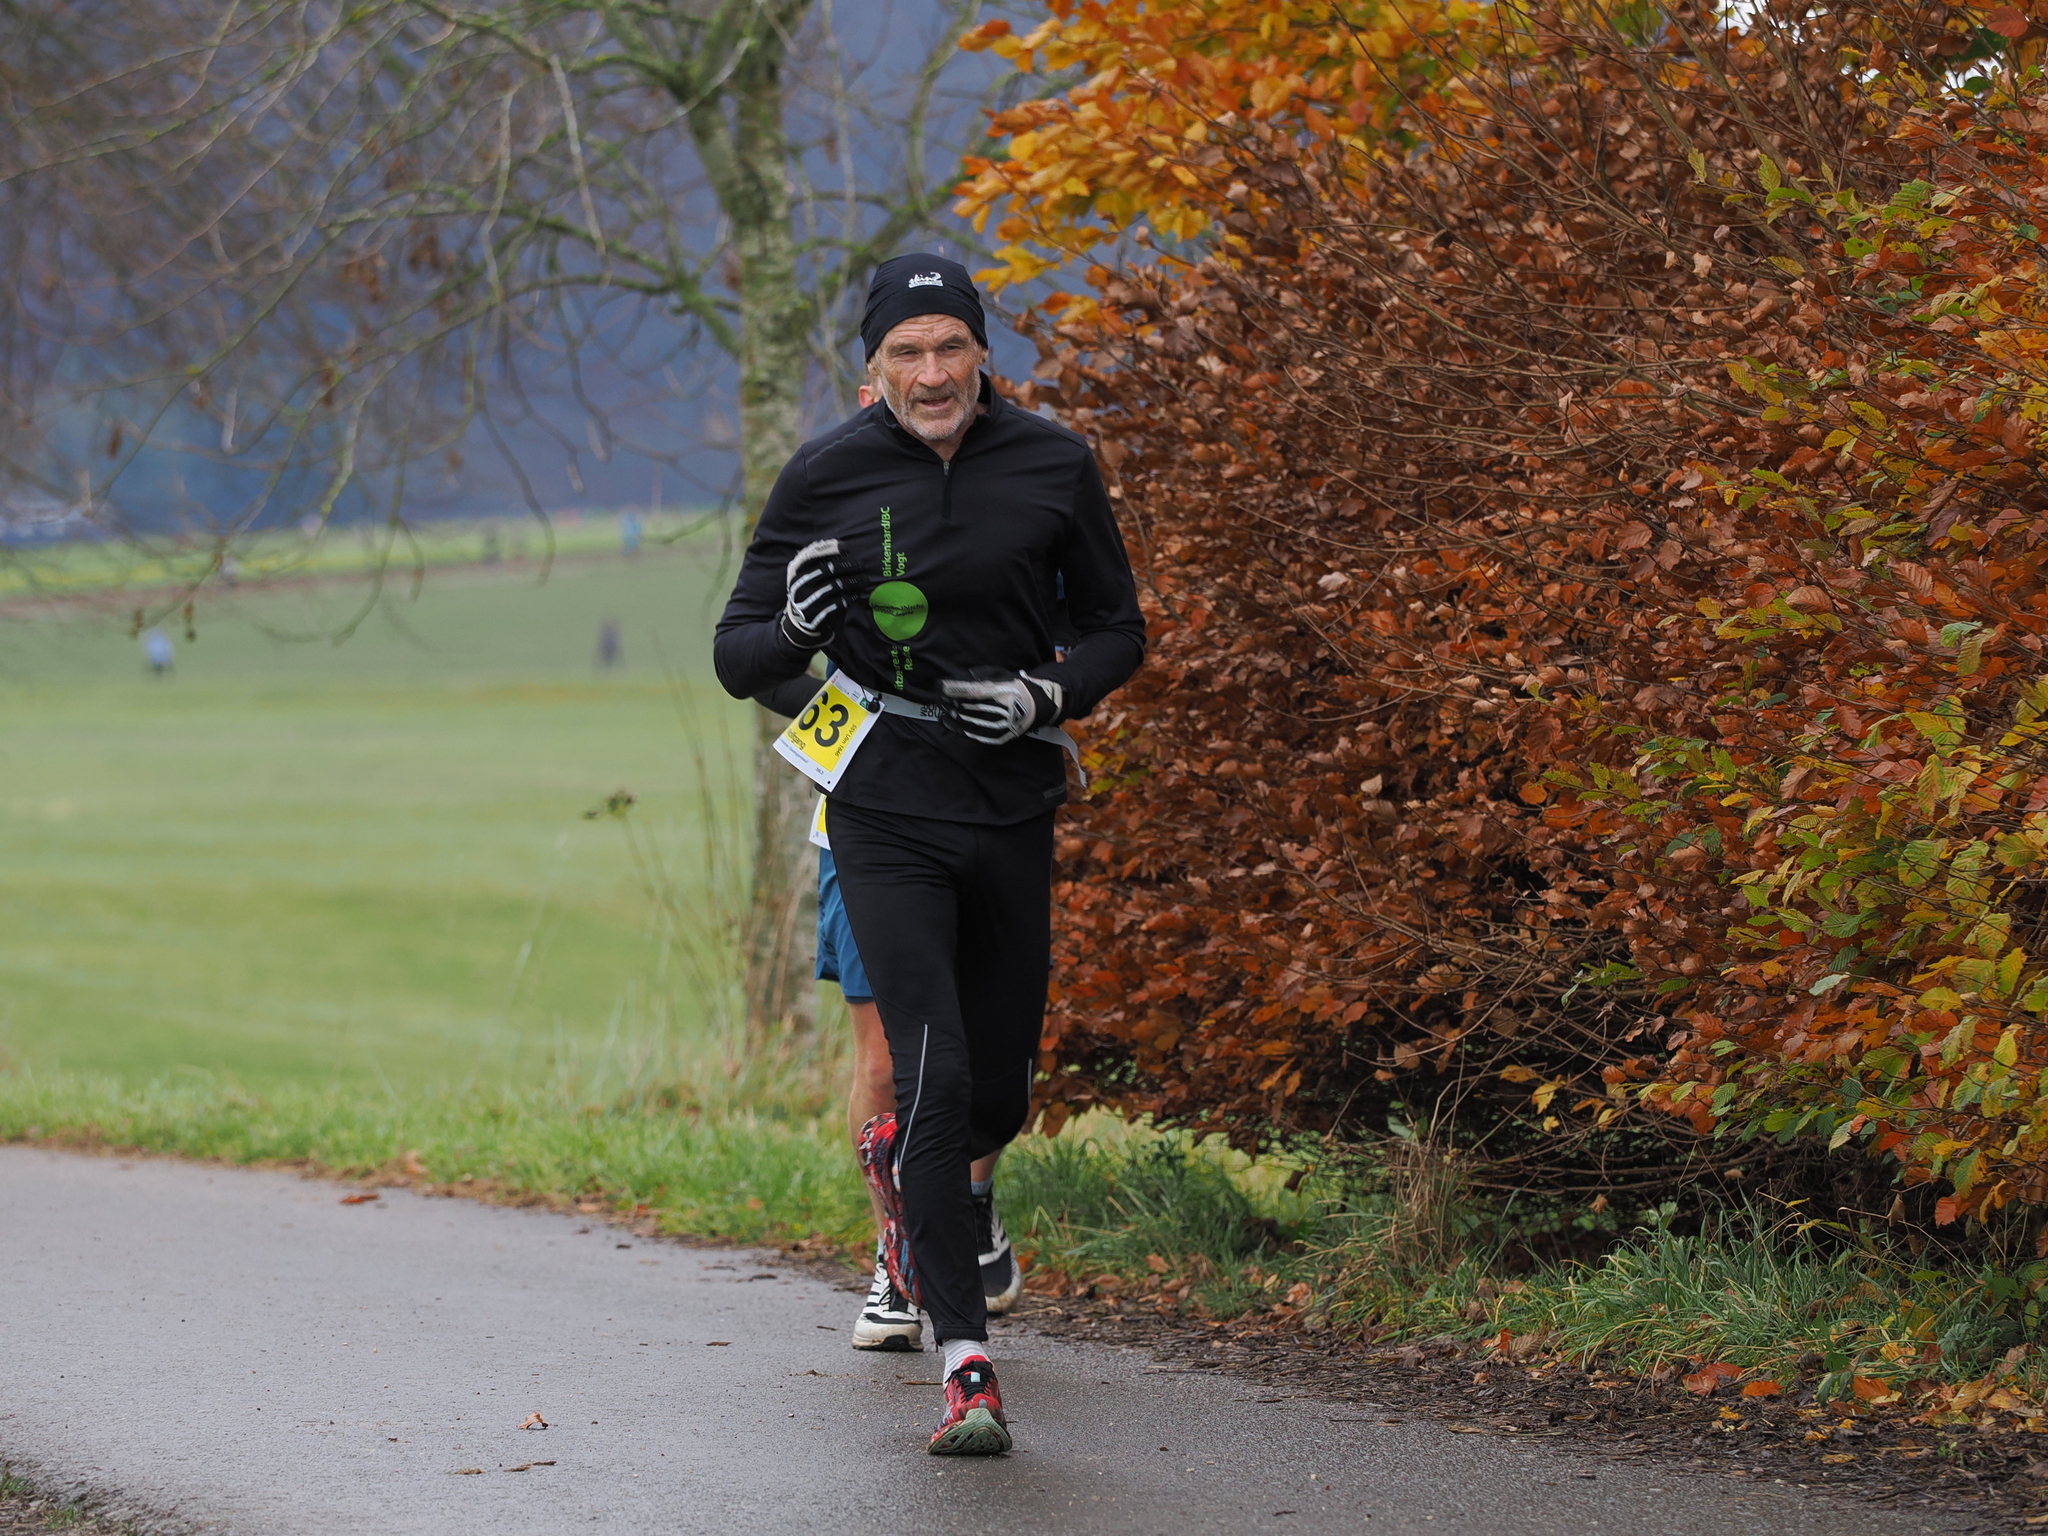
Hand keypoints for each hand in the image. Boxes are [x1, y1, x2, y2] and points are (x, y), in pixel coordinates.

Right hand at [781, 539, 859, 646]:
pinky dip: (851, 597)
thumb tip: (836, 545)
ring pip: (837, 586)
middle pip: (829, 570)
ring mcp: (809, 601)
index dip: (830, 549)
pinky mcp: (818, 614)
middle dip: (848, 565)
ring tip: (864, 579)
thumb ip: (814, 563)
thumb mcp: (803, 579)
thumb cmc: (807, 595)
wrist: (799, 624)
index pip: (812, 556)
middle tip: (861, 564)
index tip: (845, 547)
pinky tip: (857, 594)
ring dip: (854, 581)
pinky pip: (839, 602)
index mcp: (796, 574)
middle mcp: (801, 586)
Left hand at [938, 668, 1063, 746]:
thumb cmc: (1014, 686)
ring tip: (941, 707)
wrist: (1035, 707)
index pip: (965, 690)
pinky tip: (946, 720)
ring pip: (964, 720)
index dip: (948, 689)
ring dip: (949, 713)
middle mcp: (994, 709)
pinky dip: (955, 727)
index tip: (938, 685)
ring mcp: (994, 725)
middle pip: (963, 705)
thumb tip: (954, 680)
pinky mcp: (994, 736)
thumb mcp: (998, 674)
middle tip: (938, 697)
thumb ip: (976, 676)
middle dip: (948, 700)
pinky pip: (970, 733)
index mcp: (996, 692)